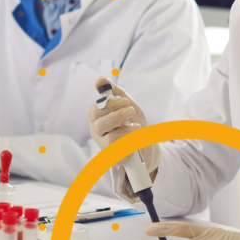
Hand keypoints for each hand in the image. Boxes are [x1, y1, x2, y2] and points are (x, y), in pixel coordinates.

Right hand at [87, 77, 160, 202]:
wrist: (143, 140)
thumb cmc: (130, 120)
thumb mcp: (124, 103)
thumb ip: (113, 91)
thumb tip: (100, 80)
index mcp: (96, 117)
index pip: (96, 110)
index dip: (111, 104)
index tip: (126, 101)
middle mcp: (97, 132)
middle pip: (100, 125)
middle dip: (118, 116)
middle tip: (132, 111)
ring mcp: (104, 146)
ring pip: (110, 140)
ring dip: (126, 131)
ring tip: (136, 126)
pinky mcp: (114, 159)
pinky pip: (121, 154)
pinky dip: (131, 145)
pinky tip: (136, 140)